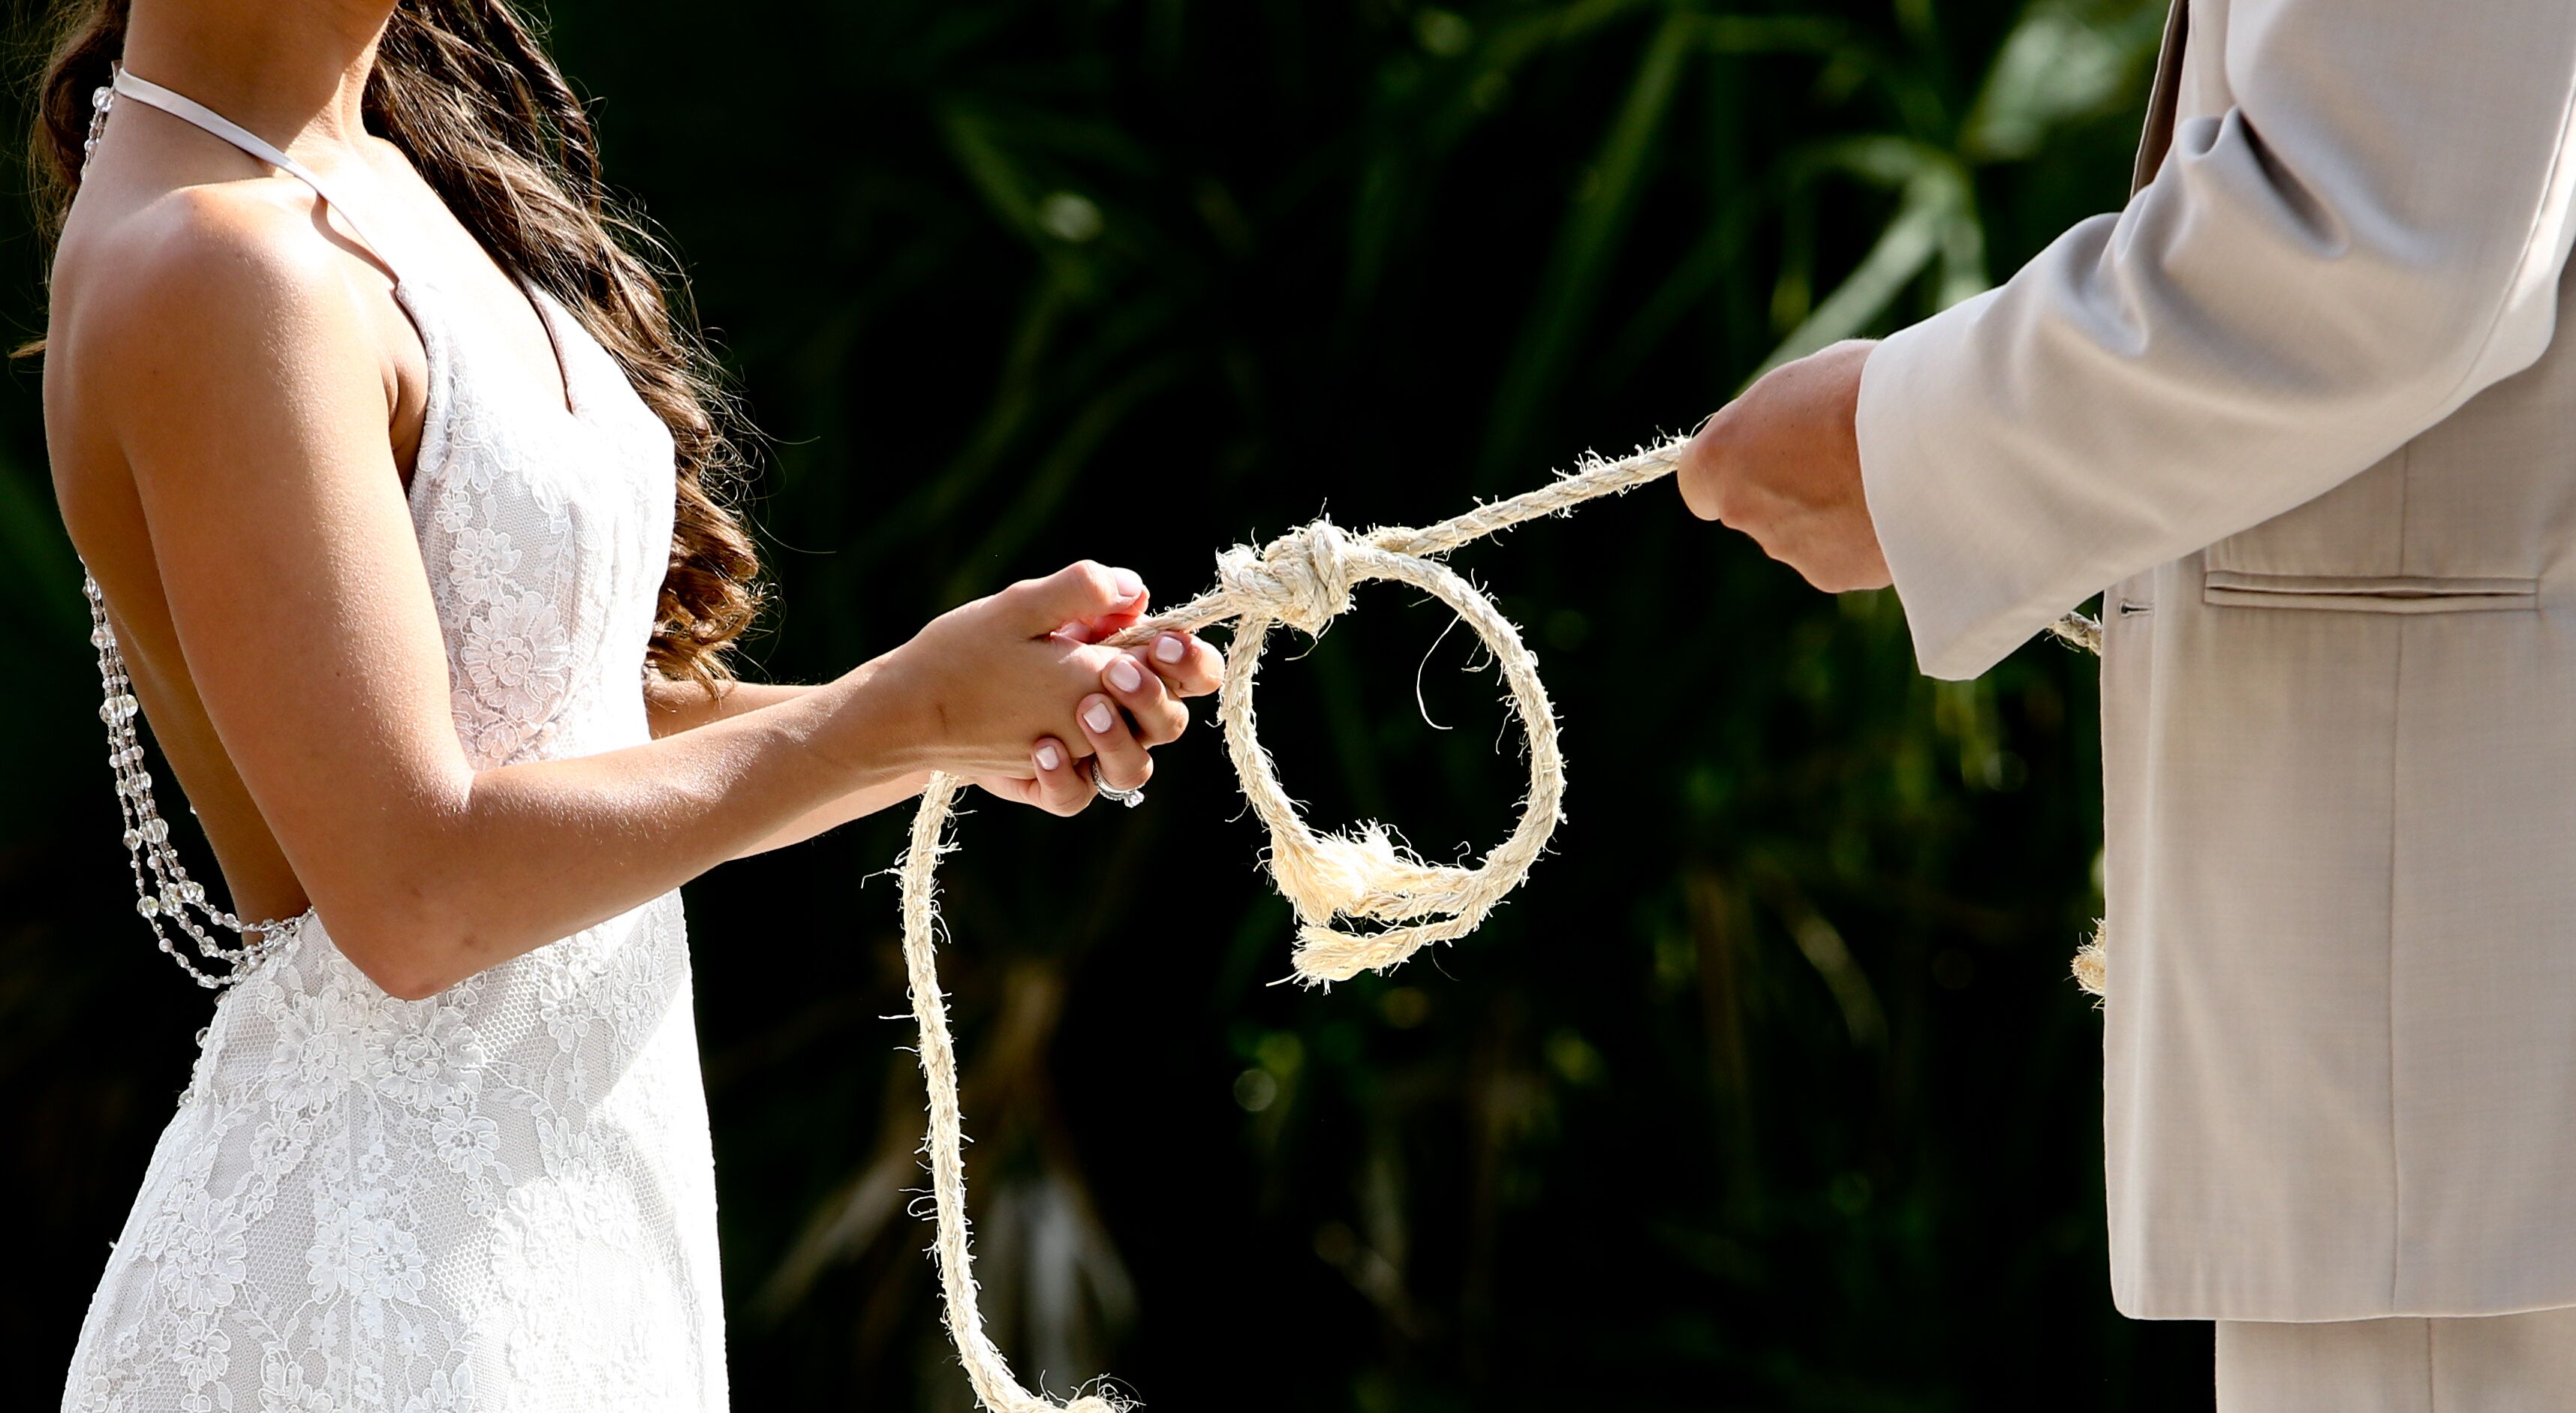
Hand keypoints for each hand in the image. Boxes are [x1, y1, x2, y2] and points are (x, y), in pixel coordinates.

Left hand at [872, 560, 1222, 815]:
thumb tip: (1135, 590)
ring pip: (1133, 769)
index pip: (1188, 672)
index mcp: (1122, 666)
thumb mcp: (1022, 607)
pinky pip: (1075, 796)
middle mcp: (1115, 716)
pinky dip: (1063, 778)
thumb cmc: (975, 647)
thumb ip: (1079, 592)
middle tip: (1114, 670)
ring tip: (1083, 710)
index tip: (1162, 642)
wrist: (914, 698)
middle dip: (1151, 696)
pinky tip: (1040, 748)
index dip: (1191, 662)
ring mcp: (1084, 755)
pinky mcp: (1050, 785)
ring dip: (1117, 741)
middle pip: (1169, 723)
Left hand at [1677, 339, 1891, 592]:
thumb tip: (1776, 430)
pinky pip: (1846, 555)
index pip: (1700, 483)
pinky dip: (1866, 536)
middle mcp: (1742, 512)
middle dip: (1789, 491)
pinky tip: (1901, 504)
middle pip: (1755, 509)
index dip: (1733, 469)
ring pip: (1803, 536)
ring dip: (1831, 514)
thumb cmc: (1863, 388)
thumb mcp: (1804, 380)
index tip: (1762, 454)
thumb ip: (1774, 418)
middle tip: (1840, 456)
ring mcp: (1789, 549)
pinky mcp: (1836, 575)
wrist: (1929, 433)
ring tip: (1882, 475)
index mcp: (1720, 459)